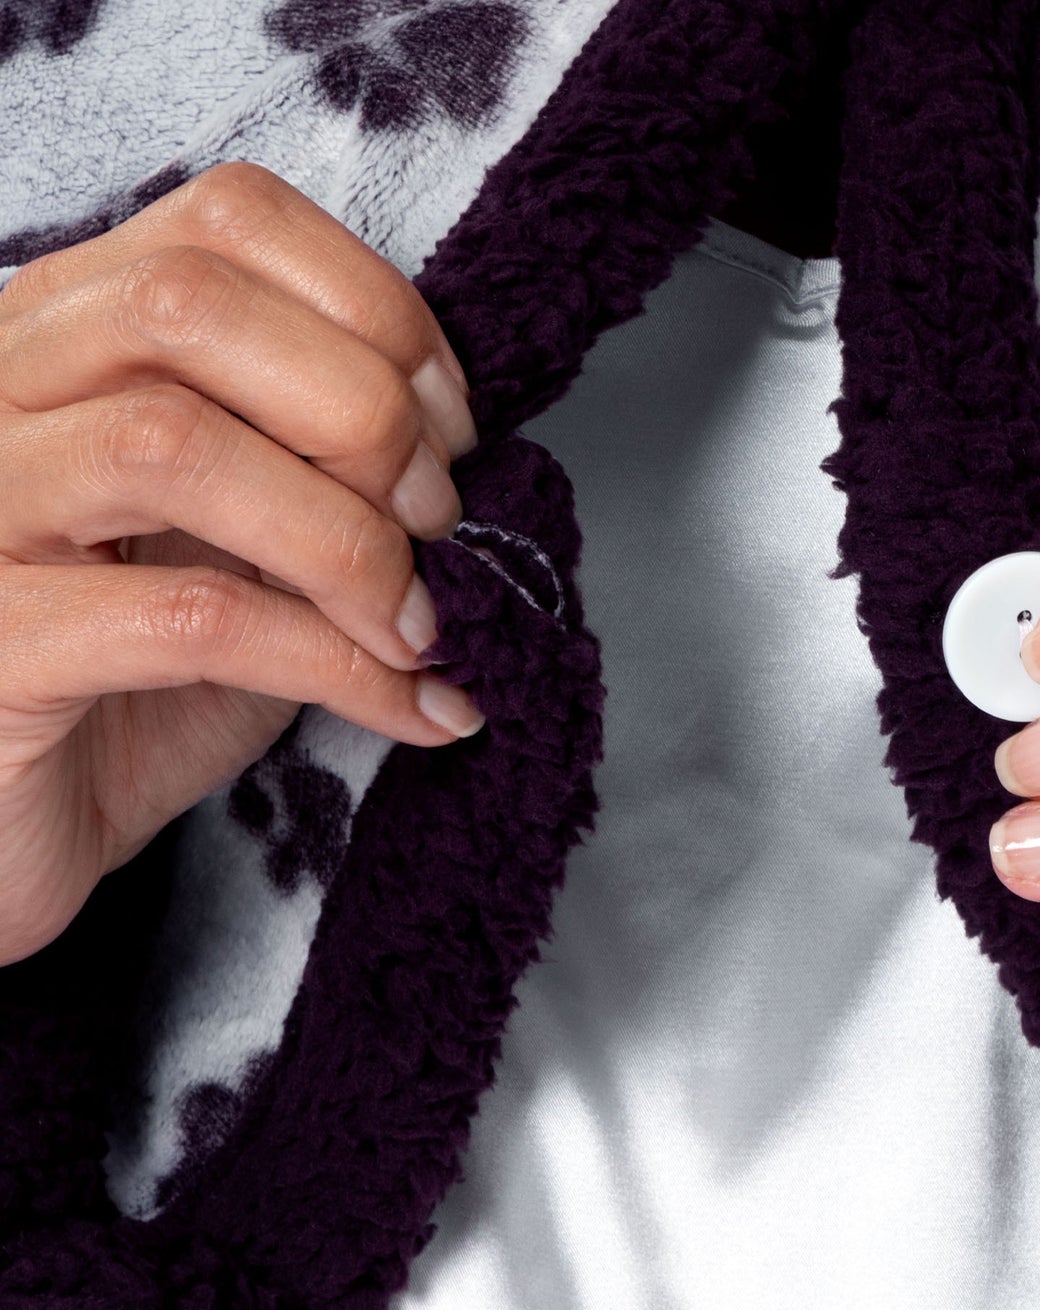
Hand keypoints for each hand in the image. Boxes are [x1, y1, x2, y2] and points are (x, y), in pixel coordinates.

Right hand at [0, 161, 486, 965]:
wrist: (16, 830)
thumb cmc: (141, 687)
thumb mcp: (253, 554)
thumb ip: (329, 479)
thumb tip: (466, 462)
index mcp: (74, 337)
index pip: (229, 221)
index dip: (378, 312)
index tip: (453, 430)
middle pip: (193, 304)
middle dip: (365, 411)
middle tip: (436, 523)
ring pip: (175, 447)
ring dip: (348, 538)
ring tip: (418, 623)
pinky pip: (187, 619)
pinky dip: (333, 662)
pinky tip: (407, 704)